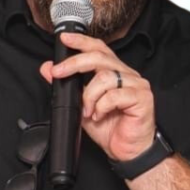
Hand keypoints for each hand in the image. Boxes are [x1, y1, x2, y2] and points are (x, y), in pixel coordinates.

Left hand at [40, 31, 155, 162]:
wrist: (126, 151)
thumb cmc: (110, 128)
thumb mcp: (81, 106)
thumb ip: (66, 87)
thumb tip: (48, 69)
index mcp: (115, 72)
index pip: (99, 49)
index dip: (82, 41)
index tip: (64, 39)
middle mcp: (127, 75)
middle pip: (99, 57)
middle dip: (74, 64)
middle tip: (58, 73)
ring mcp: (136, 85)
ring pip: (104, 77)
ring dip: (89, 96)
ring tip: (88, 112)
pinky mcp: (142, 97)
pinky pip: (115, 95)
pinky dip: (101, 107)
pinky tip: (100, 116)